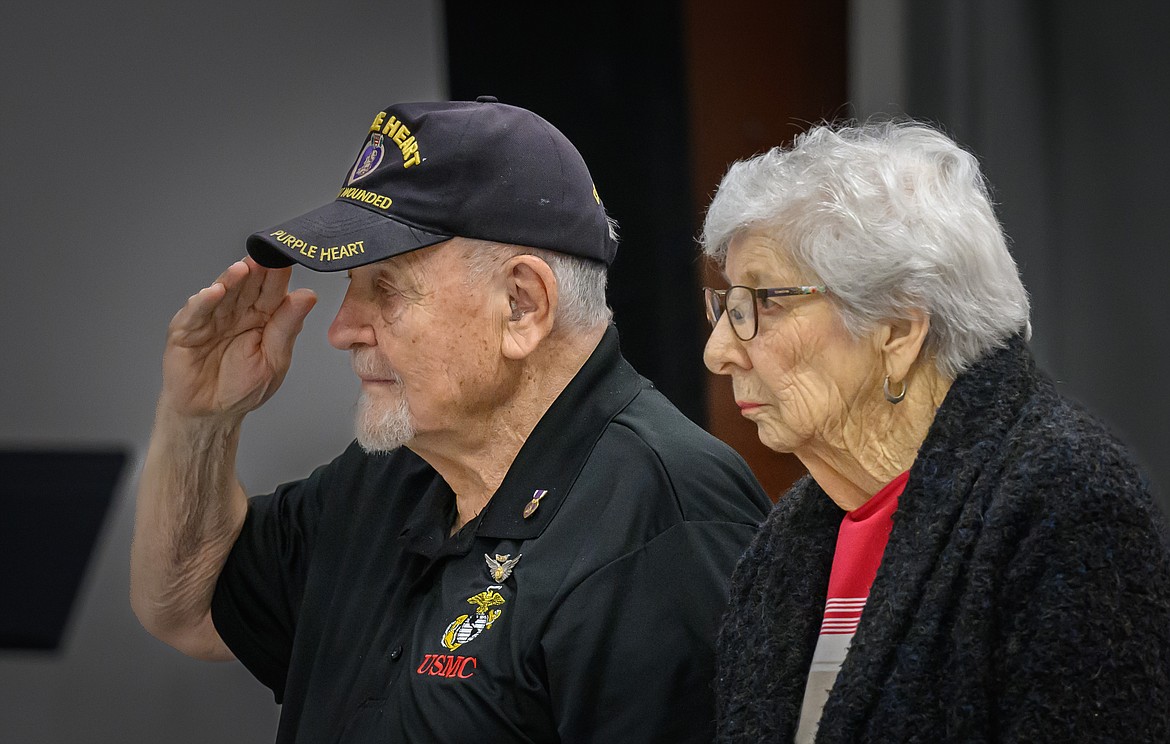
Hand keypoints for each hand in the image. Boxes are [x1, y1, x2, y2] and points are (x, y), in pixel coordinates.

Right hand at [161, 257, 317, 420]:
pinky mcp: (186, 330)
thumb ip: (287, 327)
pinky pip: (196, 313)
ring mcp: (211, 318)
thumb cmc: (243, 387)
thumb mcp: (274, 359)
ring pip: (223, 293)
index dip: (280, 275)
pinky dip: (204, 302)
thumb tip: (308, 296)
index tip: (291, 257)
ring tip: (243, 268)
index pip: (273, 291)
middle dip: (258, 270)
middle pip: (248, 286)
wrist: (211, 413)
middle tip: (268, 254)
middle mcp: (236, 312)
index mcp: (263, 317)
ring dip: (232, 280)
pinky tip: (215, 292)